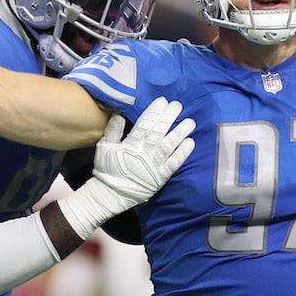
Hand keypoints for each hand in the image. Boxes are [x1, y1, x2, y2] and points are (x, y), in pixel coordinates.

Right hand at [58, 98, 195, 237]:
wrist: (110, 194)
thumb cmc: (107, 169)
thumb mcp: (104, 147)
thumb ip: (112, 130)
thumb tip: (120, 113)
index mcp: (130, 145)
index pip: (145, 124)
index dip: (154, 112)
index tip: (162, 101)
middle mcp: (144, 153)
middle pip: (159, 132)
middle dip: (169, 117)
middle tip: (178, 105)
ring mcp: (154, 165)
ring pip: (169, 145)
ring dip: (180, 132)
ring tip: (190, 121)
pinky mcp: (161, 177)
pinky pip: (174, 164)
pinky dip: (182, 153)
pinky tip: (190, 142)